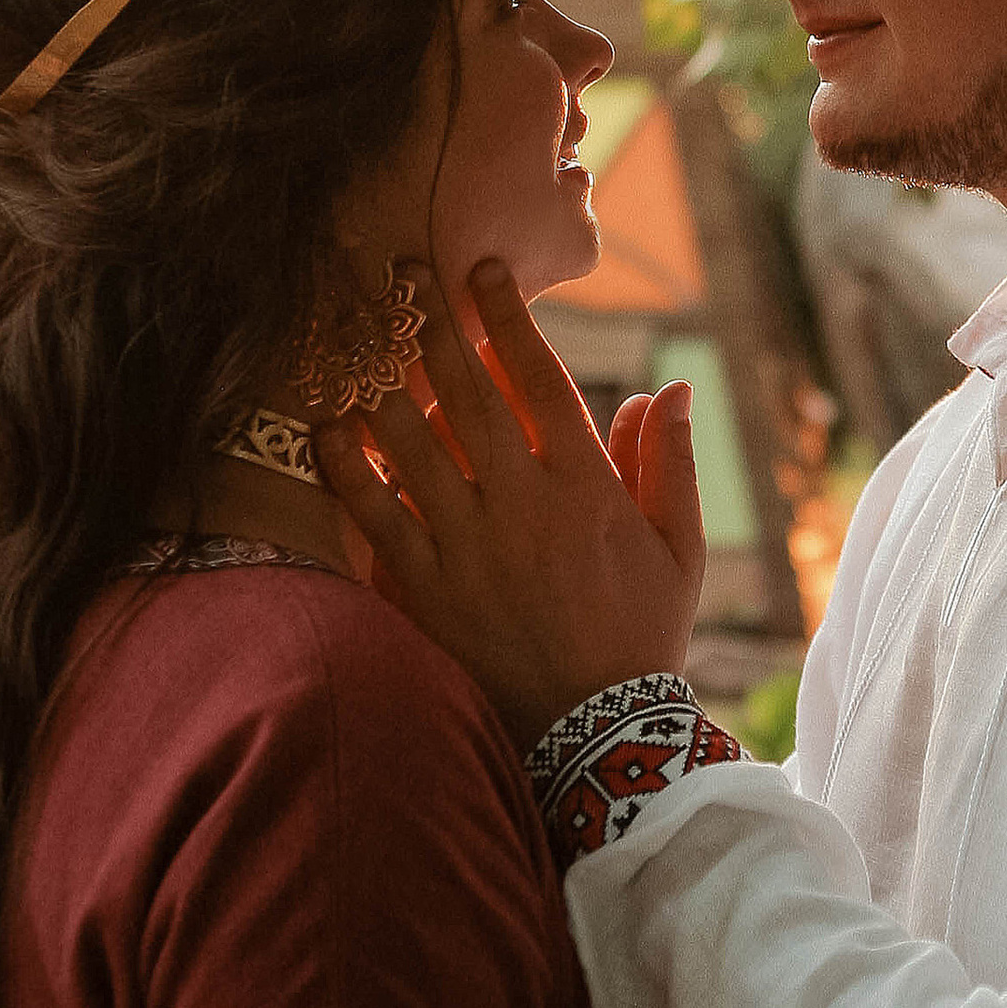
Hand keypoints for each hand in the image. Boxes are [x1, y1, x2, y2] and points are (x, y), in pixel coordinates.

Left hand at [313, 259, 706, 743]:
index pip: (538, 379)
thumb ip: (671, 463)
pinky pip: (377, 516)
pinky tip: (327, 428)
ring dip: (383, 381)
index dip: (507, 318)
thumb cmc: (643, 635)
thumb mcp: (680, 548)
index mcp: (586, 486)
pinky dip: (349, 468)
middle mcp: (522, 504)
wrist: (596, 735)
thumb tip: (671, 387)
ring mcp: (469, 548)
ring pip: (414, 445)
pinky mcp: (426, 592)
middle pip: (466, 395)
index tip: (481, 271)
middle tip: (402, 278)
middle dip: (432, 328)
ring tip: (357, 335)